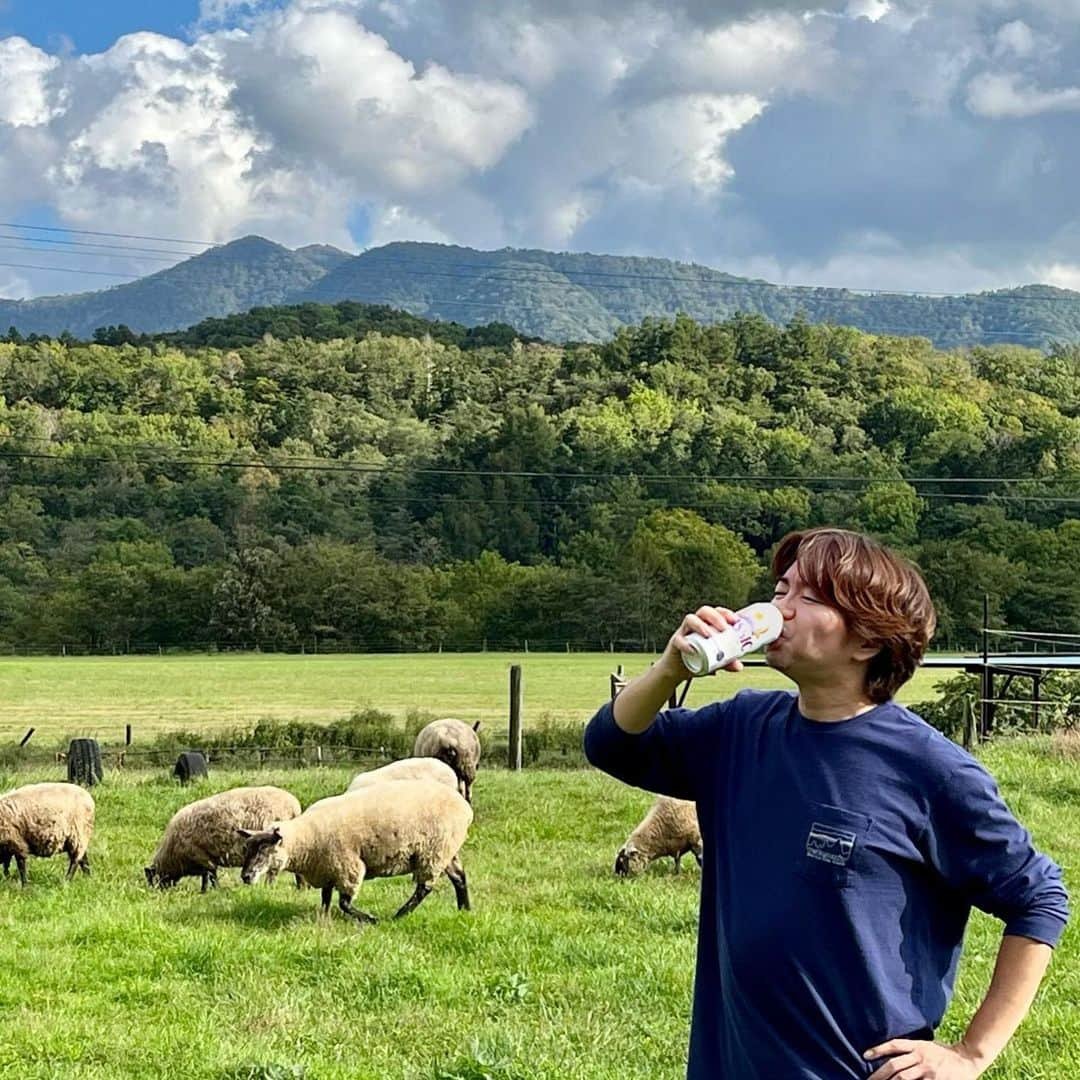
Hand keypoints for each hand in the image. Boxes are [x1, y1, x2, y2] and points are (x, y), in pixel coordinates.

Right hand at [660, 605, 743, 678]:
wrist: (677, 671)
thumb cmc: (696, 660)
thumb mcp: (715, 662)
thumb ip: (726, 663)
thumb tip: (739, 666)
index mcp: (706, 625)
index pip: (716, 612)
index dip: (725, 613)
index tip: (735, 620)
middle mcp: (695, 625)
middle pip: (704, 611)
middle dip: (715, 617)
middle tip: (724, 629)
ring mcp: (684, 632)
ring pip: (690, 619)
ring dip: (700, 625)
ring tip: (709, 635)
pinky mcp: (675, 642)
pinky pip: (679, 640)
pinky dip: (685, 644)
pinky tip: (693, 650)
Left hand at [864, 1039, 981, 1078]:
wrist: (968, 1059)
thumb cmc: (945, 1053)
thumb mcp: (927, 1045)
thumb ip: (911, 1049)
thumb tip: (893, 1054)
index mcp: (917, 1046)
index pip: (894, 1045)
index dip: (878, 1049)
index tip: (864, 1055)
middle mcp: (920, 1056)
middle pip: (895, 1065)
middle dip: (879, 1074)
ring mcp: (928, 1071)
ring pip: (903, 1078)